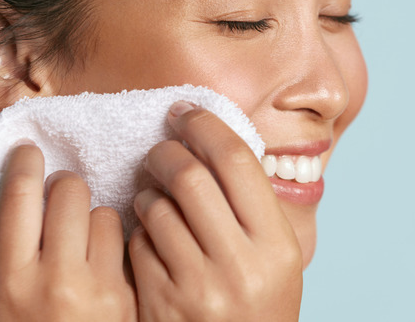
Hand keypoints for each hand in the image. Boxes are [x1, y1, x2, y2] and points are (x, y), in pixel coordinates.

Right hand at [0, 141, 136, 321]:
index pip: (19, 197)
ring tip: (85, 240)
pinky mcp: (131, 297)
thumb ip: (17, 245)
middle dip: (65, 186)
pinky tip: (108, 258)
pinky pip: (129, 241)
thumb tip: (29, 188)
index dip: (25, 163)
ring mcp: (99, 290)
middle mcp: (55, 280)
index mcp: (12, 279)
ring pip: (104, 212)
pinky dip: (118, 241)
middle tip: (62, 196)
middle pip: (68, 191)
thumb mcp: (5, 295)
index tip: (29, 150)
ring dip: (95, 216)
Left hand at [129, 102, 302, 320]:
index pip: (237, 161)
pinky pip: (137, 243)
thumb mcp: (277, 258)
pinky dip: (139, 228)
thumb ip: (254, 205)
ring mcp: (197, 288)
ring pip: (156, 207)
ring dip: (148, 190)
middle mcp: (240, 266)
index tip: (186, 112)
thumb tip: (214, 140)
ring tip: (154, 195)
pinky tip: (150, 234)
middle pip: (190, 175)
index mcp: (277, 246)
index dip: (206, 125)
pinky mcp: (160, 304)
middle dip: (167, 151)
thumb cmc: (259, 305)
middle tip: (161, 149)